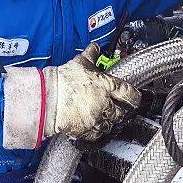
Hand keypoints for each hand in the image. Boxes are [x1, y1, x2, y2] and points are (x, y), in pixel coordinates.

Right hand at [1, 43, 139, 147]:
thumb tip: (95, 47)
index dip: (134, 97)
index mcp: (106, 85)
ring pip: (109, 125)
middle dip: (119, 112)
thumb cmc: (63, 79)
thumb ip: (91, 55)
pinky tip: (92, 128)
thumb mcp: (80, 62)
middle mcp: (104, 102)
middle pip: (120, 112)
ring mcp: (96, 117)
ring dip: (108, 123)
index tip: (135, 99)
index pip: (128, 92)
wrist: (47, 97)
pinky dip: (96, 133)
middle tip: (118, 111)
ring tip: (103, 120)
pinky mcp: (86, 129)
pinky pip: (96, 135)